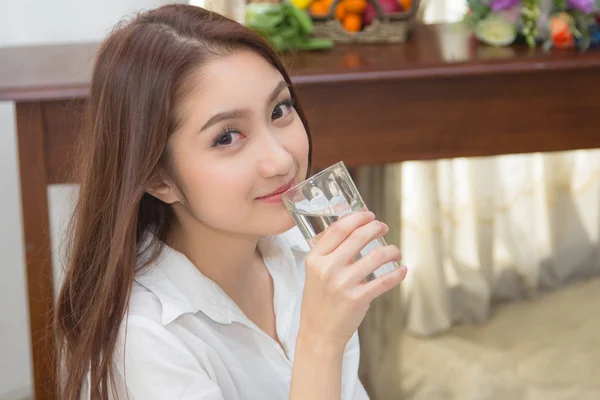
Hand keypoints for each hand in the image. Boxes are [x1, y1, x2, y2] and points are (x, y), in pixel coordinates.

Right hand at [297, 211, 406, 353]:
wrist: (318, 333)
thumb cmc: (319, 301)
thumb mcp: (314, 273)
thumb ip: (329, 253)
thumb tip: (353, 229)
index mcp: (315, 258)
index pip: (338, 229)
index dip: (357, 218)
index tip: (369, 215)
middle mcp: (328, 268)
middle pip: (359, 237)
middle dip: (376, 227)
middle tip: (383, 227)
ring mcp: (343, 284)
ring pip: (376, 256)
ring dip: (391, 250)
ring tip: (395, 252)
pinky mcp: (358, 298)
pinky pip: (385, 280)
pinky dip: (398, 273)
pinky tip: (402, 270)